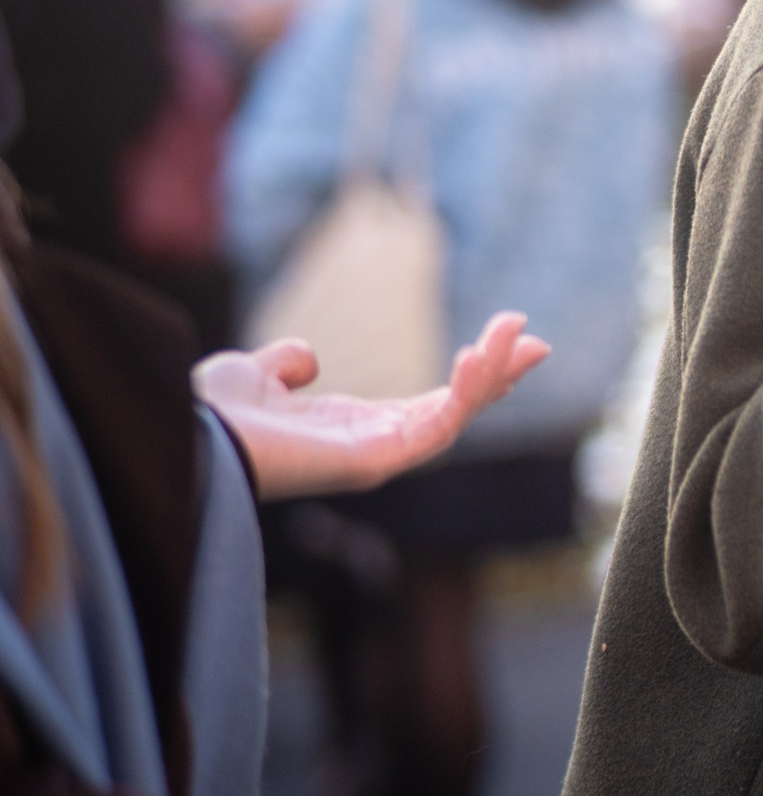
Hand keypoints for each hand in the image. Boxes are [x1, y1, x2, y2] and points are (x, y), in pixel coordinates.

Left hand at [191, 311, 548, 500]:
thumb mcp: (251, 374)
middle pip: (455, 412)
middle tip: (538, 339)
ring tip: (521, 335)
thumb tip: (309, 360)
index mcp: (351, 431)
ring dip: (493, 376)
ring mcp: (377, 457)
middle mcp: (372, 448)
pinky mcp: (376, 460)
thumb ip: (284, 365)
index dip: (469, 376)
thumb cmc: (209, 419)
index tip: (503, 342)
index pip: (428, 406)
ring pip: (455, 418)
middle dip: (498, 375)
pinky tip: (477, 357)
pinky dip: (464, 393)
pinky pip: (436, 427)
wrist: (190, 440)